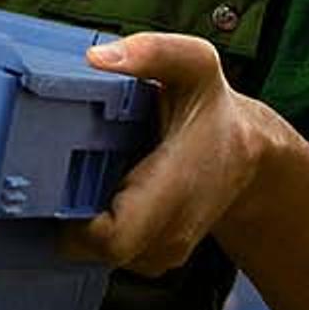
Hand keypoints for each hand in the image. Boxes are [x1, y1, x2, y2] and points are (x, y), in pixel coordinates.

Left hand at [64, 31, 304, 276]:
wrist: (250, 155)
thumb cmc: (216, 111)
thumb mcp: (193, 66)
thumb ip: (152, 53)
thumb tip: (97, 57)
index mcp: (174, 188)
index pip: (113, 239)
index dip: (76, 224)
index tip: (57, 187)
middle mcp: (170, 231)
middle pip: (96, 251)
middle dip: (70, 217)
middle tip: (60, 175)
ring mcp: (164, 250)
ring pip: (101, 255)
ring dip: (85, 222)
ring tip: (88, 178)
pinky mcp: (155, 256)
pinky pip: (113, 254)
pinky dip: (100, 228)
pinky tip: (105, 193)